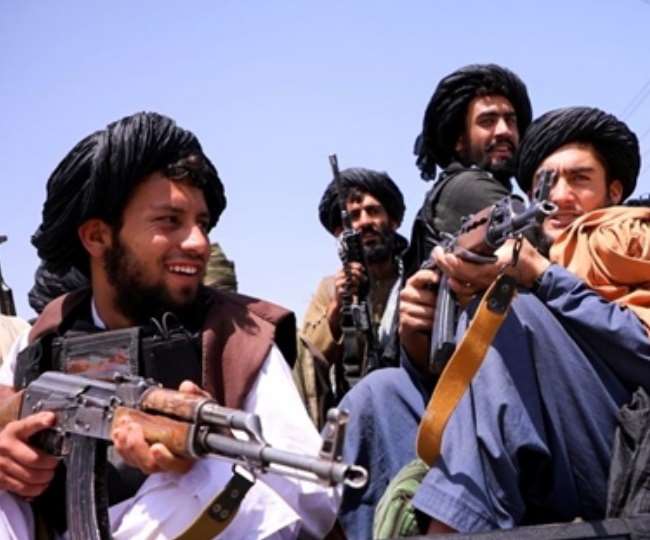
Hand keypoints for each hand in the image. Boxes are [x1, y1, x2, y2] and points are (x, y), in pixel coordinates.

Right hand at [0, 411, 59, 497]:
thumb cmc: (12, 439)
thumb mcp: (22, 427)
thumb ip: (37, 421)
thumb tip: (52, 418)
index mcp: (13, 431)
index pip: (29, 425)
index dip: (41, 422)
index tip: (51, 420)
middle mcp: (5, 447)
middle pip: (34, 460)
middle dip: (50, 465)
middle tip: (55, 465)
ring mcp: (0, 466)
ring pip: (29, 477)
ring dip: (44, 479)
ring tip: (49, 476)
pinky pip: (21, 488)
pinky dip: (35, 489)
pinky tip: (41, 485)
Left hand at [111, 380, 206, 474]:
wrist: (198, 425)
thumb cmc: (202, 420)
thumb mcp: (203, 405)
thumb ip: (196, 396)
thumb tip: (187, 387)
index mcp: (188, 452)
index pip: (176, 464)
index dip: (165, 458)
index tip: (157, 447)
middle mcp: (172, 460)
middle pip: (151, 465)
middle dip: (138, 447)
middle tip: (134, 427)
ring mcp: (156, 460)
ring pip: (137, 462)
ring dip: (126, 446)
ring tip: (123, 428)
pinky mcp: (143, 456)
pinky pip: (129, 457)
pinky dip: (121, 446)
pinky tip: (119, 433)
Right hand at [327, 262, 366, 337]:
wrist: (339, 302)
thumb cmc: (345, 290)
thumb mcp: (350, 280)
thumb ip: (354, 274)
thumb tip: (362, 269)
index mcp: (339, 272)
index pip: (347, 265)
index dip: (356, 265)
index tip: (362, 269)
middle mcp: (337, 277)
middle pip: (350, 271)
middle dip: (359, 274)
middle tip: (364, 279)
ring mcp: (338, 284)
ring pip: (351, 279)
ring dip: (357, 282)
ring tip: (358, 285)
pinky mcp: (340, 291)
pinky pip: (352, 288)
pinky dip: (355, 289)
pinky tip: (355, 291)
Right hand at [398, 269, 438, 369]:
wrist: (420, 335)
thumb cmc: (431, 312)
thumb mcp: (436, 296)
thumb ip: (443, 287)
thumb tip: (456, 280)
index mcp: (413, 283)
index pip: (421, 275)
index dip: (432, 277)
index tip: (441, 280)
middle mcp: (405, 294)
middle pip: (428, 296)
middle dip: (440, 303)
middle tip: (446, 308)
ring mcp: (403, 308)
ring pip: (427, 310)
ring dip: (437, 316)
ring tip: (440, 318)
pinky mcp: (404, 322)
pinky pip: (423, 321)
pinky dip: (431, 324)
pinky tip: (433, 325)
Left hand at [433, 238, 550, 297]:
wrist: (536, 273)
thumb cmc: (525, 255)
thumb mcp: (512, 239)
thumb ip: (498, 234)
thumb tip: (490, 224)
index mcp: (495, 266)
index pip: (469, 268)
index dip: (455, 263)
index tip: (445, 254)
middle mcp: (488, 279)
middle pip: (461, 276)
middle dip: (446, 265)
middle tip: (437, 253)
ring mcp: (486, 286)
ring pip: (462, 285)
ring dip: (449, 274)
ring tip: (442, 262)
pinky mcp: (486, 290)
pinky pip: (468, 292)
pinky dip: (457, 286)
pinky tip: (450, 278)